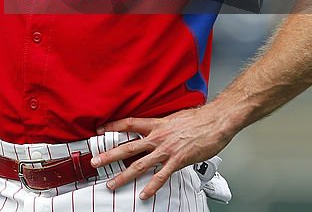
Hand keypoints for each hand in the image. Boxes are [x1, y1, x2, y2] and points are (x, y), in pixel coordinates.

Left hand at [89, 106, 235, 199]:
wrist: (216, 121)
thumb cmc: (199, 118)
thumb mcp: (175, 116)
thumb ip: (163, 124)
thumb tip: (158, 126)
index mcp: (156, 124)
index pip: (128, 124)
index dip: (112, 126)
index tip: (99, 130)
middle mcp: (157, 137)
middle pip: (127, 147)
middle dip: (109, 155)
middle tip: (95, 162)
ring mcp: (166, 150)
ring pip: (140, 165)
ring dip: (124, 176)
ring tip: (112, 183)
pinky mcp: (177, 161)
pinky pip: (161, 177)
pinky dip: (151, 187)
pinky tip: (144, 194)